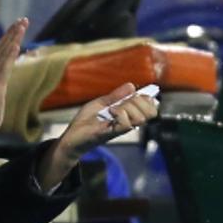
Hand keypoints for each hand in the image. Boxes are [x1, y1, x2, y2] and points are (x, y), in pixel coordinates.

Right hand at [0, 18, 28, 167]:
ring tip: (21, 25)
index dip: (8, 37)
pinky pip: (4, 66)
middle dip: (12, 32)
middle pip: (2, 47)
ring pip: (4, 53)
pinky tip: (16, 44)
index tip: (17, 25)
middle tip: (22, 19)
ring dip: (12, 38)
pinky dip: (10, 54)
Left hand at [35, 83, 158, 188]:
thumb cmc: (85, 122)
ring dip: (129, 107)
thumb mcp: (100, 103)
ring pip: (140, 118)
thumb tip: (132, 86)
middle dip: (141, 101)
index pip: (151, 108)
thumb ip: (115, 96)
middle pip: (151, 113)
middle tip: (124, 100)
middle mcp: (127, 123)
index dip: (148, 99)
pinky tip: (110, 111)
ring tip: (113, 107)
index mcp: (127, 115)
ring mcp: (120, 129)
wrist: (72, 136)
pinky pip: (126, 124)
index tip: (136, 94)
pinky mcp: (111, 133)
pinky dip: (120, 113)